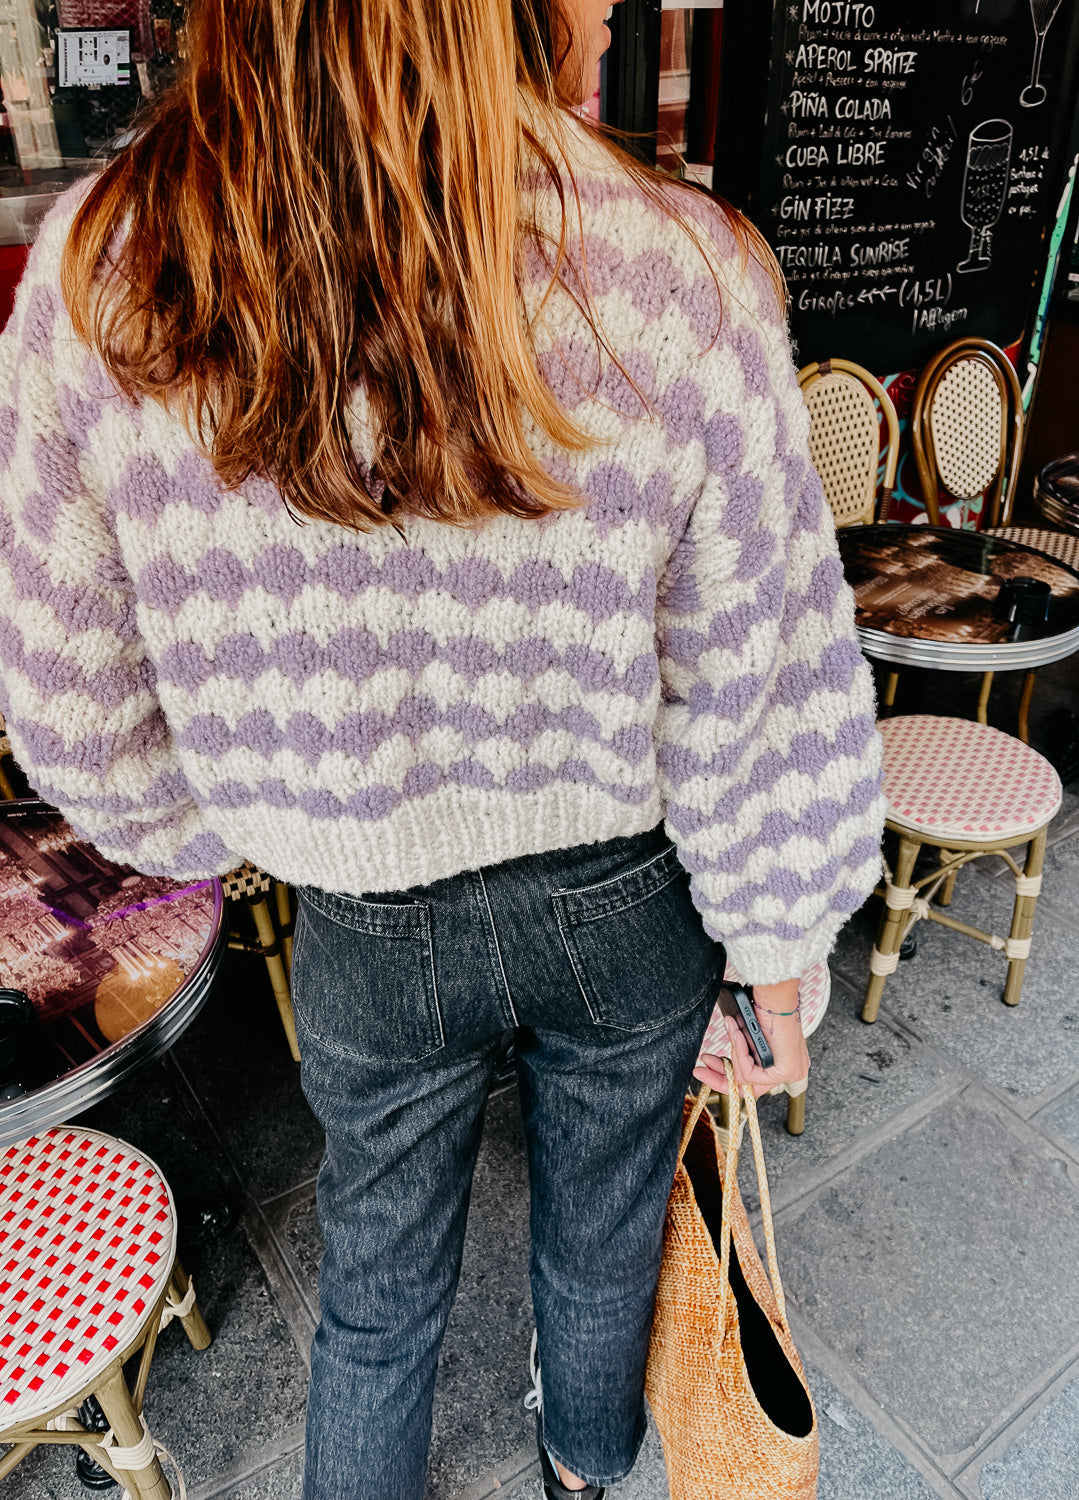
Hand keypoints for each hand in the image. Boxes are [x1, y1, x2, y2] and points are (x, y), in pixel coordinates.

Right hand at [693, 978, 809, 1099]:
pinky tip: (739, 1036)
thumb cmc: (766, 1007)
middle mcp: (792, 1070)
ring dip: (733, 1051)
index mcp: (786, 1061)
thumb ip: (740, 1049)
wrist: (776, 997)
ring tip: (732, 1030)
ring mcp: (792, 1072)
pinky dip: (739, 1053)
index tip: (708, 1066)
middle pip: (749, 1088)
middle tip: (699, 1070)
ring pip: (745, 1078)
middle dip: (719, 1079)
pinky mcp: (786, 1071)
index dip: (727, 1076)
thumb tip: (718, 1059)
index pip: (755, 1081)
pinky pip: (750, 1073)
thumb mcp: (749, 1035)